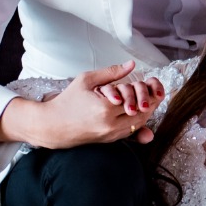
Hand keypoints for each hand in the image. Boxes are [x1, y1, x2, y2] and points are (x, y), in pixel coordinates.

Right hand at [0, 62, 161, 148]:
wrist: (53, 125)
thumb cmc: (68, 100)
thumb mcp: (86, 80)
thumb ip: (111, 72)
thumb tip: (131, 64)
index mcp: (105, 108)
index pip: (136, 98)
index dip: (145, 90)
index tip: (148, 82)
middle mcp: (110, 124)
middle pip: (142, 113)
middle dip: (150, 101)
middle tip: (153, 91)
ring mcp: (110, 135)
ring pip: (139, 124)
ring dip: (146, 112)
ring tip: (147, 99)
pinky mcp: (110, 141)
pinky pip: (131, 131)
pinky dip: (138, 121)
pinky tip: (137, 110)